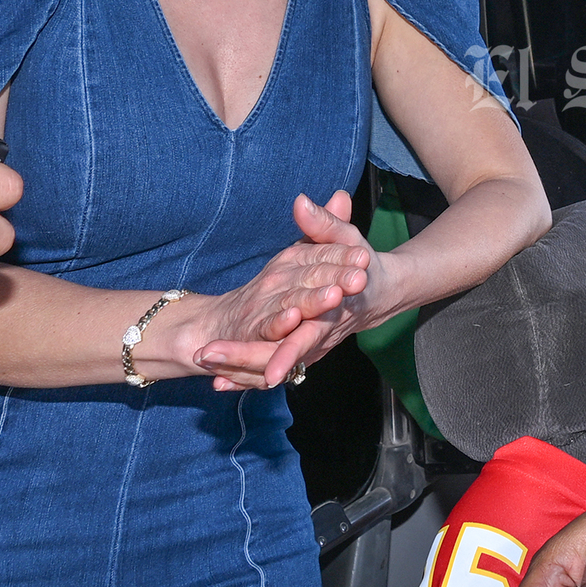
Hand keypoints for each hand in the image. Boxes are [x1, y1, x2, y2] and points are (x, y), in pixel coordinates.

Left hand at [193, 191, 381, 389]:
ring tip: (208, 376)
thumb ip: (323, 223)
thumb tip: (300, 202)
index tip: (267, 370)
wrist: (376, 293)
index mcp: (333, 312)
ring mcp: (309, 348)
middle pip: (281, 357)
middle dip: (245, 360)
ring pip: (272, 367)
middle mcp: (320, 336)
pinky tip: (218, 385)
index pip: (307, 335)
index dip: (287, 353)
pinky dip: (245, 378)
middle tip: (209, 356)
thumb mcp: (345, 239)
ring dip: (240, 373)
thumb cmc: (358, 264)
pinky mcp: (299, 353)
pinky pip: (269, 369)